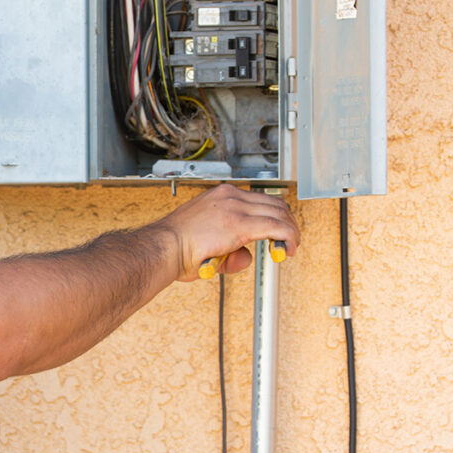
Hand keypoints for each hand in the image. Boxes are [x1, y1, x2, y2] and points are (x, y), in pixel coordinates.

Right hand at [162, 184, 299, 281]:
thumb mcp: (207, 243)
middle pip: (273, 203)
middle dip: (287, 222)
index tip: (277, 229)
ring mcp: (235, 208)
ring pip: (278, 213)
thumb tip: (246, 256)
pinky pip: (275, 227)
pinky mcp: (240, 224)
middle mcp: (229, 196)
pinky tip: (289, 248)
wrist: (162, 248)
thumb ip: (231, 249)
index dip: (273, 215)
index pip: (258, 200)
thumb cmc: (175, 247)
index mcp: (220, 196)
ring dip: (290, 230)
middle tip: (288, 239)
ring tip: (290, 246)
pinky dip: (288, 236)